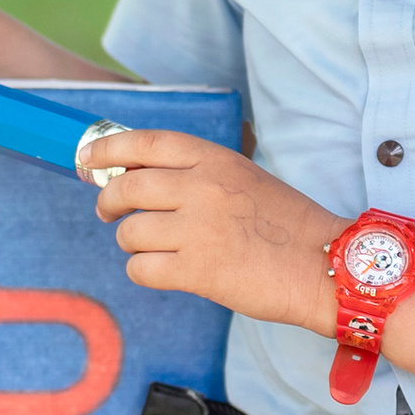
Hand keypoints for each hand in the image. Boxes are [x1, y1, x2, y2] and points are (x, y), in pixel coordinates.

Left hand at [81, 131, 333, 326]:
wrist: (327, 266)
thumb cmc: (287, 225)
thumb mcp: (243, 178)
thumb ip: (196, 174)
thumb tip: (136, 174)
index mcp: (215, 160)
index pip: (145, 143)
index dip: (108, 149)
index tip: (87, 159)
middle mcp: (202, 188)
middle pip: (124, 188)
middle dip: (108, 203)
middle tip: (110, 214)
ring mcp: (198, 230)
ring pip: (128, 233)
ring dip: (133, 243)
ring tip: (158, 249)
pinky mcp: (198, 271)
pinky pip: (140, 269)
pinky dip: (145, 272)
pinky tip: (166, 271)